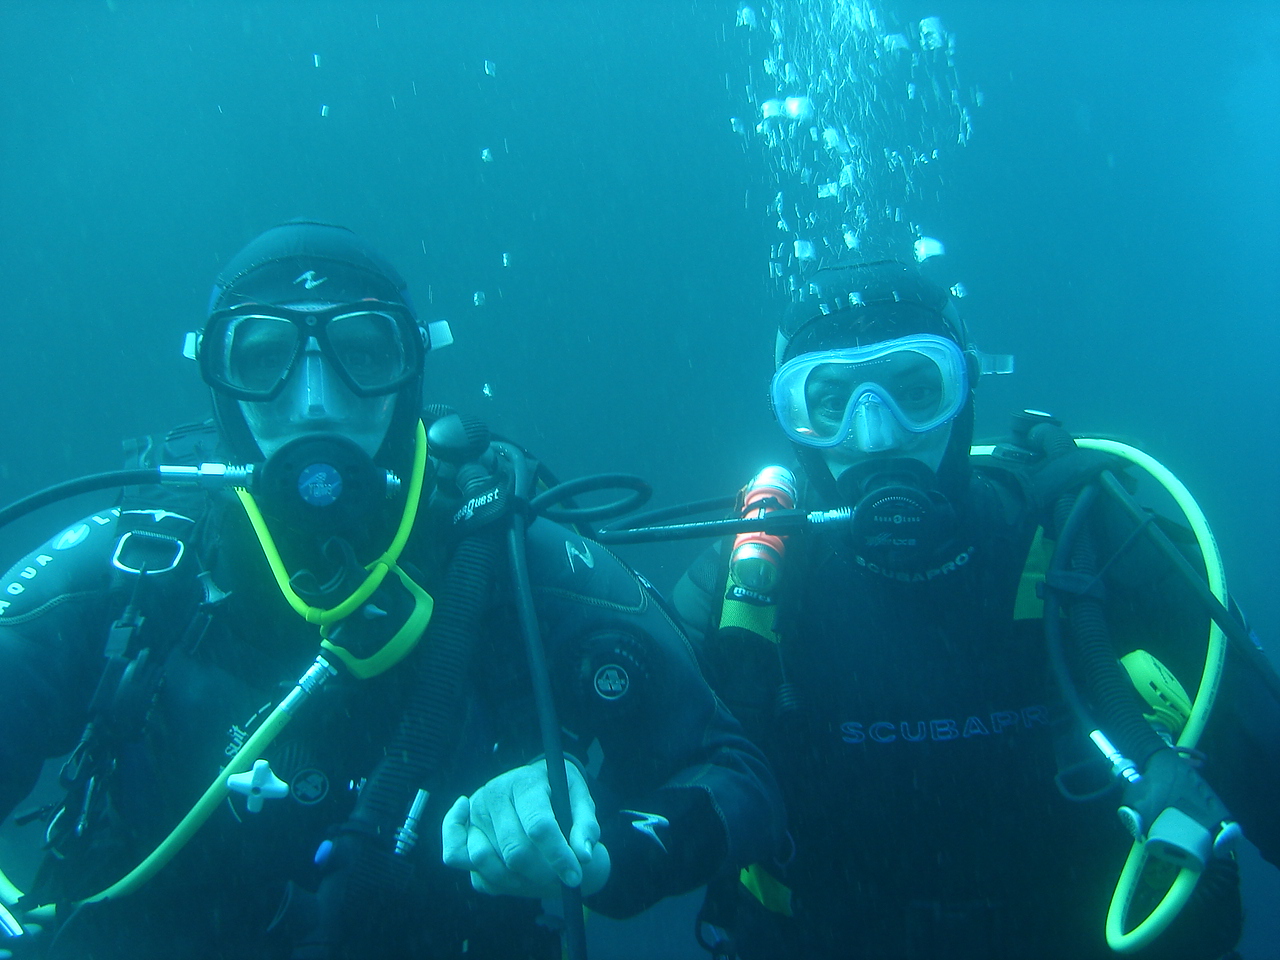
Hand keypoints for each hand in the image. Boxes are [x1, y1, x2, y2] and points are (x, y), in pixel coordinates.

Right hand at [441, 759, 610, 898]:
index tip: (575, 876)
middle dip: (542, 873)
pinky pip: (460, 860)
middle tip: (560, 880)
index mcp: (525, 782)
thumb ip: (586, 825)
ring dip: (517, 880)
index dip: (559, 856)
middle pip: (514, 850)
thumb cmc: (560, 795)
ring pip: (487, 862)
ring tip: (539, 876)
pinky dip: (481, 872)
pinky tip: (500, 868)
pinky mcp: (463, 831)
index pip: (539, 826)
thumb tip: (583, 855)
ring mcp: (474, 814)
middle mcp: (493, 794)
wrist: (536, 786)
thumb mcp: (581, 800)